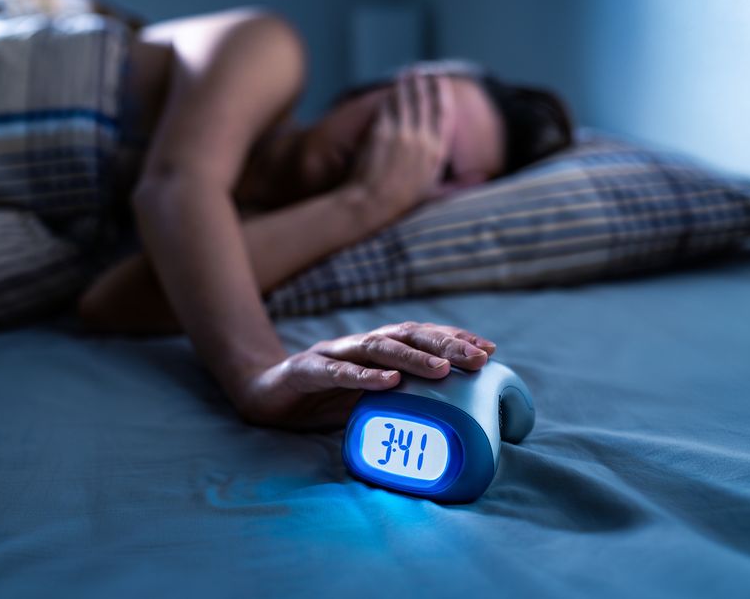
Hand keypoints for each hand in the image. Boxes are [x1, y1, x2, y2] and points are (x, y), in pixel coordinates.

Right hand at [232, 321, 495, 430]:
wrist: (261, 398)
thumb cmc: (319, 400)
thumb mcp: (365, 400)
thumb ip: (397, 397)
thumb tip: (447, 412)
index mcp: (373, 351)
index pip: (419, 337)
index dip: (452, 339)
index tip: (488, 350)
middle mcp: (356, 345)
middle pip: (406, 336)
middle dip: (445, 344)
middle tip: (478, 358)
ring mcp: (330, 354)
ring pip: (376, 347)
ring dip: (412, 357)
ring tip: (442, 370)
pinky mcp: (305, 371)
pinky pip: (337, 371)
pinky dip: (363, 376)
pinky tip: (388, 382)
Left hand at [345, 71, 457, 220]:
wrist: (372, 203)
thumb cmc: (403, 203)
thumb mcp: (437, 195)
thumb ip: (460, 184)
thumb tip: (483, 177)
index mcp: (436, 151)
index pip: (443, 113)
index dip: (442, 94)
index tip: (442, 81)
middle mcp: (421, 138)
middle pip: (424, 102)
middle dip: (425, 83)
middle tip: (423, 71)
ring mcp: (400, 133)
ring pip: (406, 100)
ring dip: (408, 84)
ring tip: (408, 73)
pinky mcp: (380, 132)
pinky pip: (388, 107)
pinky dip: (391, 96)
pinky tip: (392, 90)